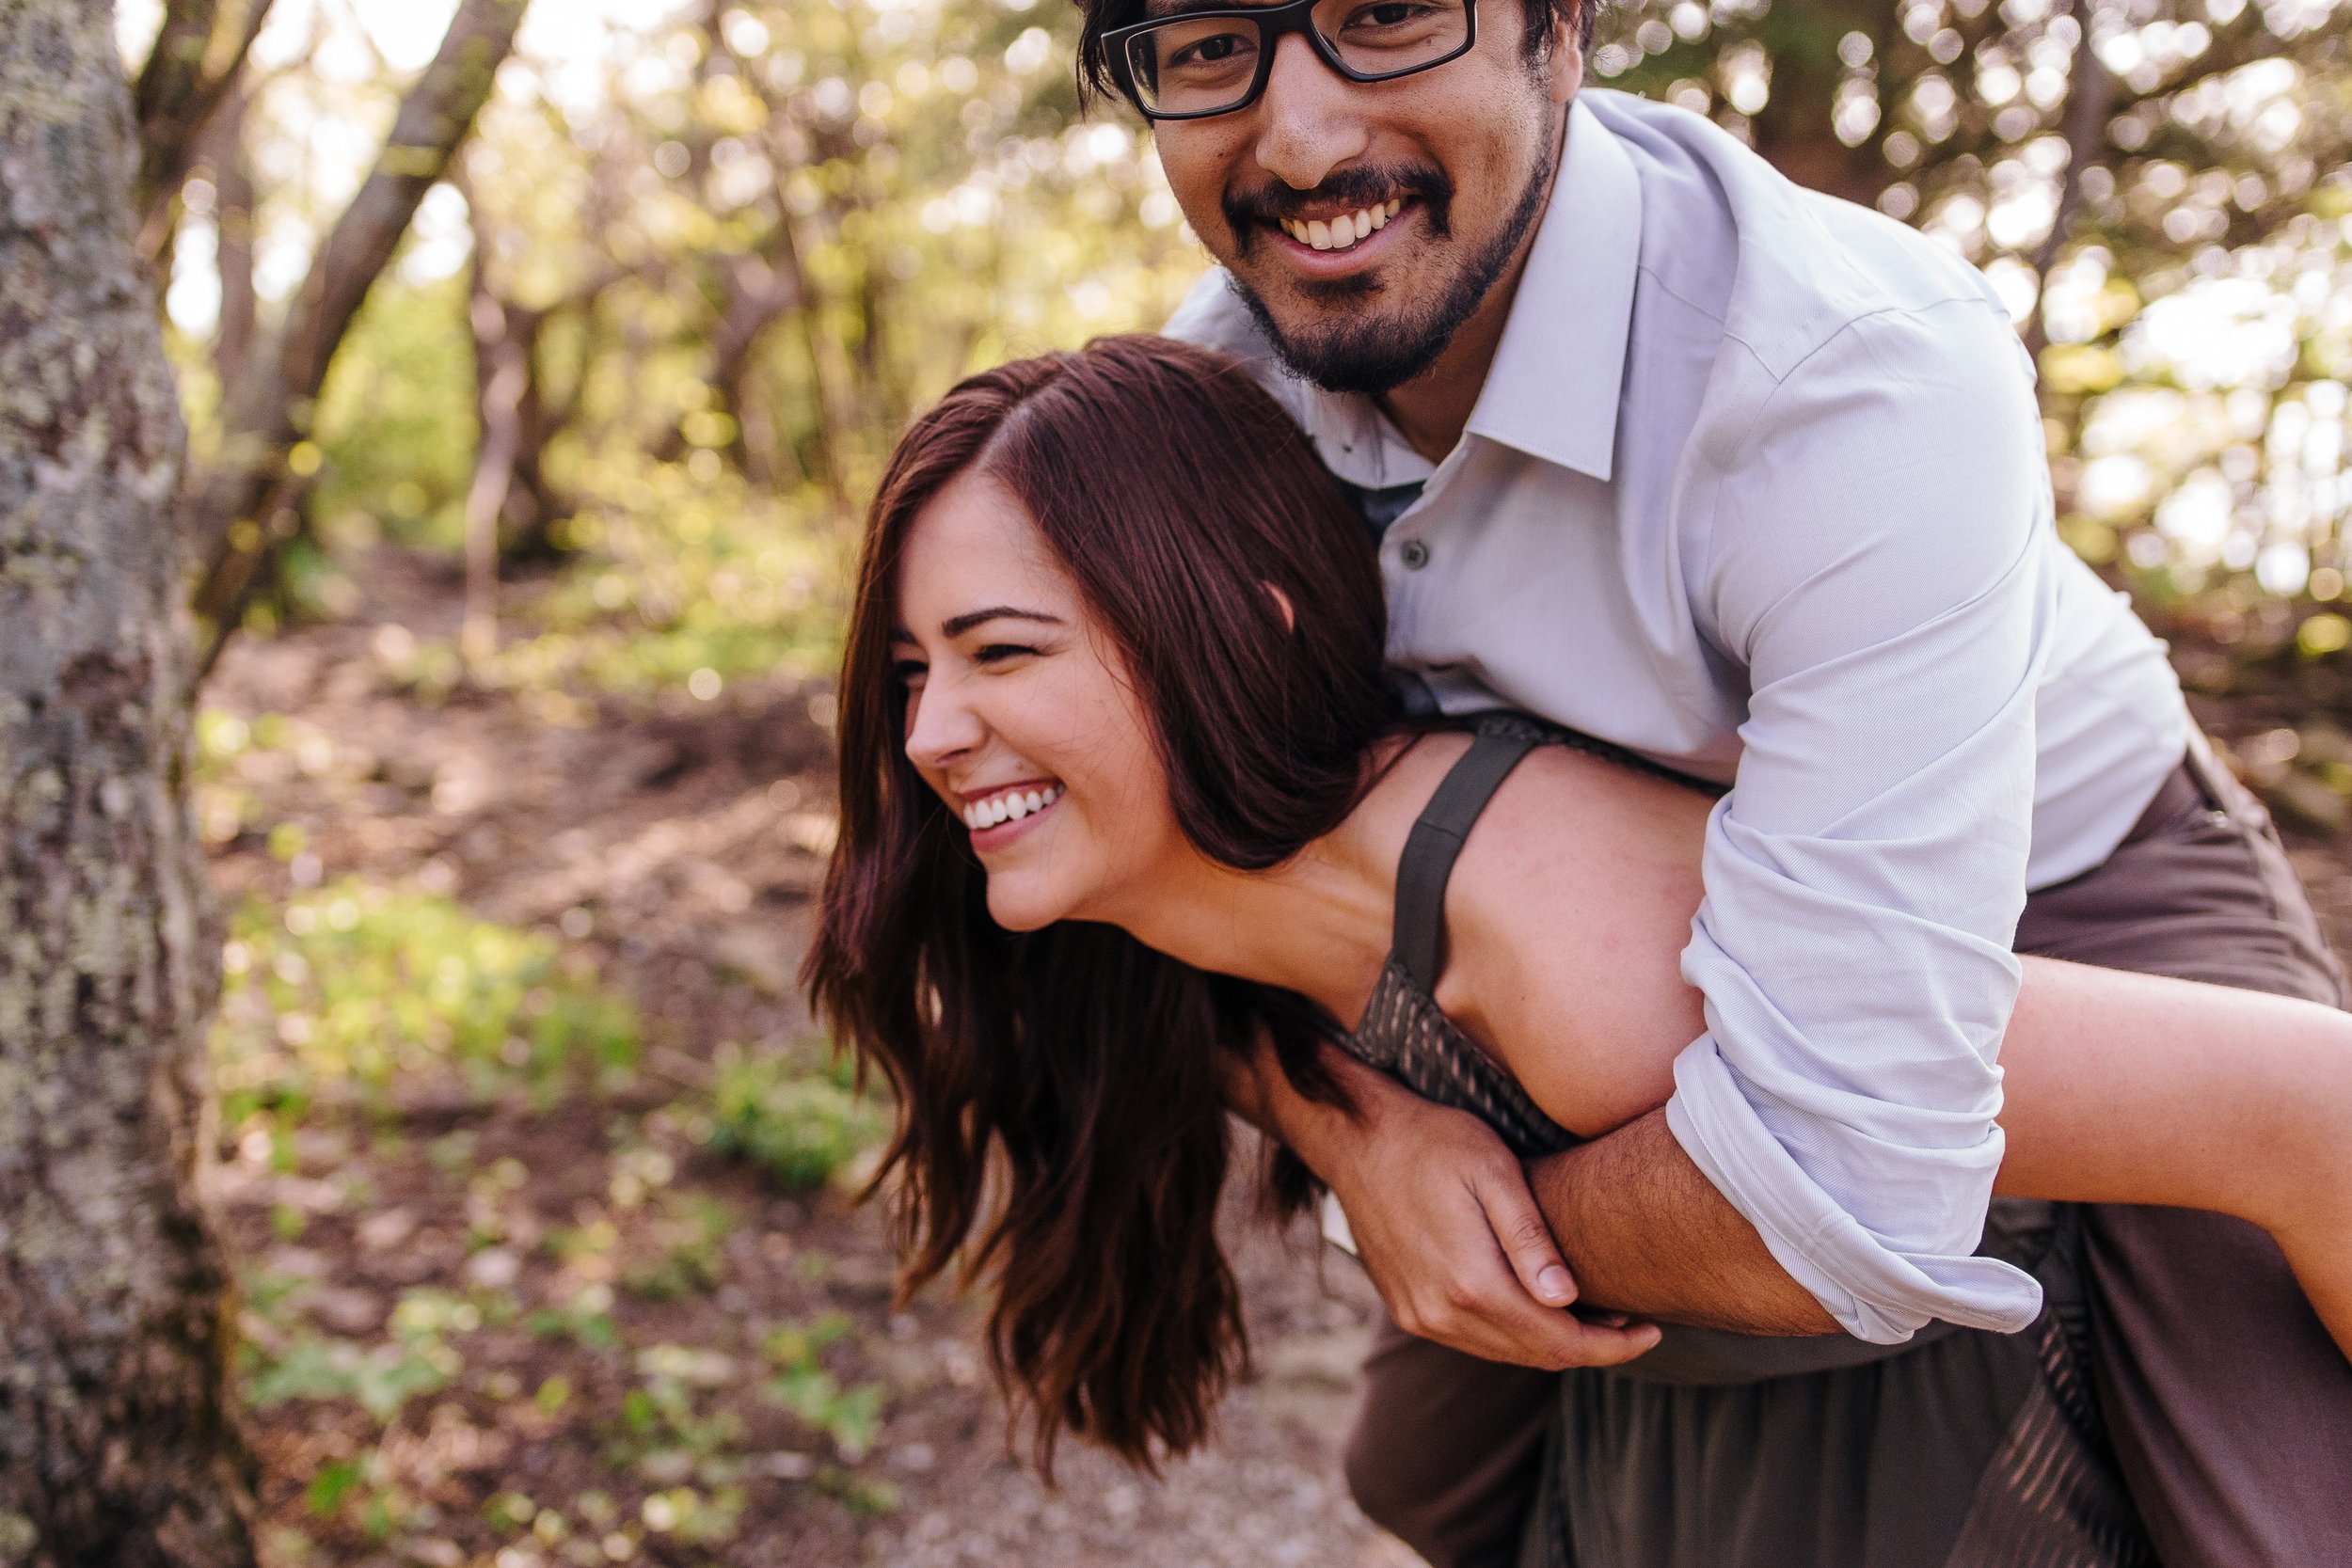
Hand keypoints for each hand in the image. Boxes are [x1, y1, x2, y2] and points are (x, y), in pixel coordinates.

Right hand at [1317, 1068, 1662, 1369]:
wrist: (1358, 1140)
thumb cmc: (1434, 1142)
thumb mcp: (1493, 1172)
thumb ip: (1529, 1238)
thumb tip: (1566, 1299)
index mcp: (1470, 1281)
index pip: (1557, 1339)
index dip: (1610, 1345)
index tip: (1652, 1332)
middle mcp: (1441, 1312)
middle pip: (1534, 1354)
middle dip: (1590, 1347)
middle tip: (1632, 1323)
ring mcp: (1419, 1315)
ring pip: (1503, 1352)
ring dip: (1551, 1343)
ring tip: (1594, 1316)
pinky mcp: (1407, 1309)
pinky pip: (1473, 1340)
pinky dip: (1513, 1334)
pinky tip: (1536, 1308)